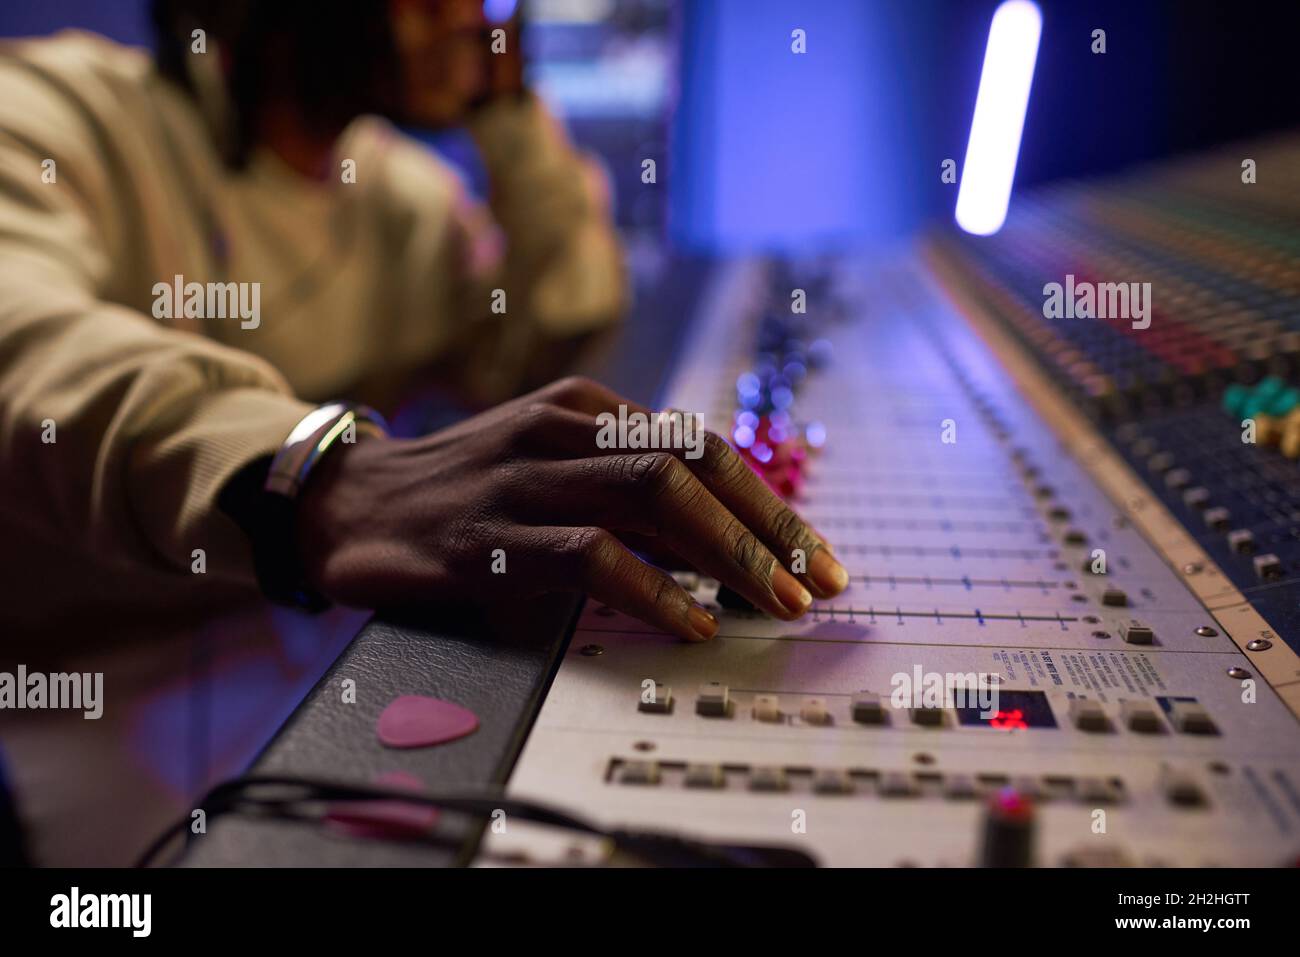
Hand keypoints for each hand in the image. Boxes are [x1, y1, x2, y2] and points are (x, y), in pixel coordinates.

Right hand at [295, 377, 848, 641]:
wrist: (349, 502)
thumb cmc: (468, 491)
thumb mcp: (552, 466)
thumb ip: (625, 490)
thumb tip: (724, 544)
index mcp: (585, 409)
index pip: (701, 445)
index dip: (769, 502)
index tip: (818, 556)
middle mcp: (560, 428)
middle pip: (692, 463)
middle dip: (768, 527)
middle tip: (818, 584)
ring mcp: (523, 479)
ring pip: (652, 496)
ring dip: (728, 554)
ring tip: (774, 604)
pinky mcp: (488, 536)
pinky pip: (588, 555)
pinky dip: (651, 589)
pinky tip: (689, 620)